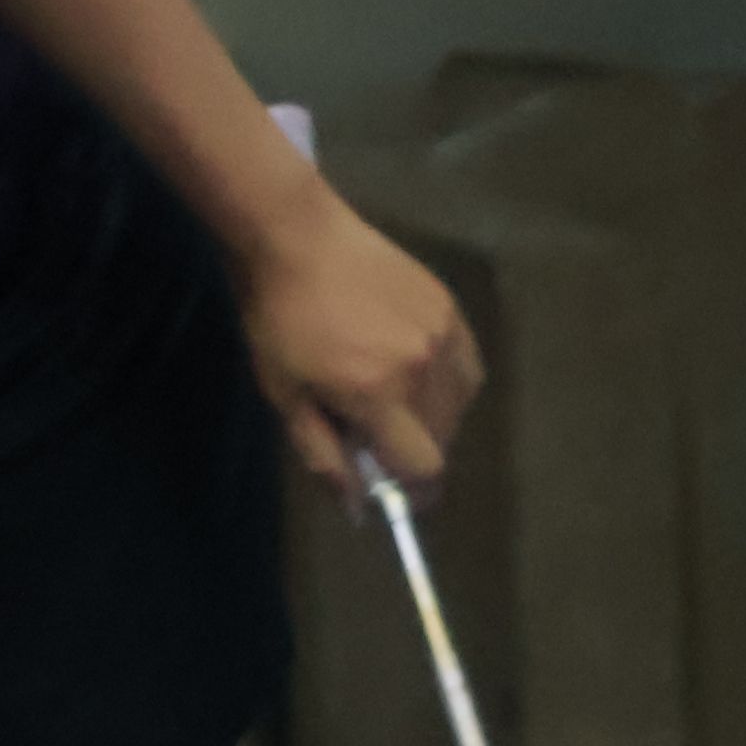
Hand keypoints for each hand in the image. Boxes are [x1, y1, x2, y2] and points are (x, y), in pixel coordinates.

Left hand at [244, 204, 482, 489]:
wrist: (296, 236)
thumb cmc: (278, 320)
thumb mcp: (286, 397)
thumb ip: (325, 456)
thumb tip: (359, 509)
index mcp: (378, 393)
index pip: (424, 467)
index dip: (415, 493)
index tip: (400, 497)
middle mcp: (421, 366)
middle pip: (443, 439)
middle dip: (417, 455)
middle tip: (380, 441)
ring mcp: (442, 333)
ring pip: (459, 405)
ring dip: (436, 421)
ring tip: (398, 405)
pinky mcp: (449, 307)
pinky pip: (467, 367)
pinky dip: (449, 385)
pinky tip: (419, 375)